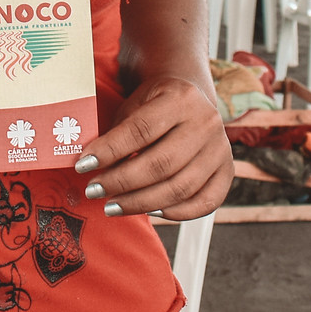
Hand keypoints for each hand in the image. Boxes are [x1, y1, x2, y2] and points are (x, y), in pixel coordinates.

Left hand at [76, 77, 231, 219]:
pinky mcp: (227, 171)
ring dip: (141, 203)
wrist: (190, 98)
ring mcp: (221, 149)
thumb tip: (92, 168)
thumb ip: (117, 134)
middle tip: (94, 190)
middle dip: (122, 182)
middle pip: (161, 163)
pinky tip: (149, 212)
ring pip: (180, 187)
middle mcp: (206, 122)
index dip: (109, 150)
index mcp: (181, 98)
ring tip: (112, 206)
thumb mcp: (133, 106)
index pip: (141, 129)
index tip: (83, 165)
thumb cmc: (153, 104)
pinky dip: (175, 213)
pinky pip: (204, 203)